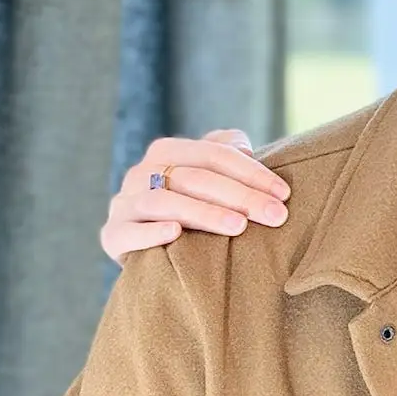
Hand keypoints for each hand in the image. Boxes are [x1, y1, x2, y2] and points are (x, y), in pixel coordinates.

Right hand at [101, 130, 291, 263]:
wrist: (149, 247)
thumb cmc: (191, 206)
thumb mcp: (210, 176)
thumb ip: (225, 152)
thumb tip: (244, 147)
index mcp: (167, 152)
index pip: (214, 154)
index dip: (252, 172)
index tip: (284, 194)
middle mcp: (141, 173)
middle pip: (195, 178)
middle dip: (240, 196)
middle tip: (275, 215)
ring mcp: (123, 203)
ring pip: (165, 202)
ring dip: (205, 213)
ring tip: (239, 226)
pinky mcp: (112, 235)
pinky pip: (128, 232)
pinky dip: (151, 232)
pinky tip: (176, 234)